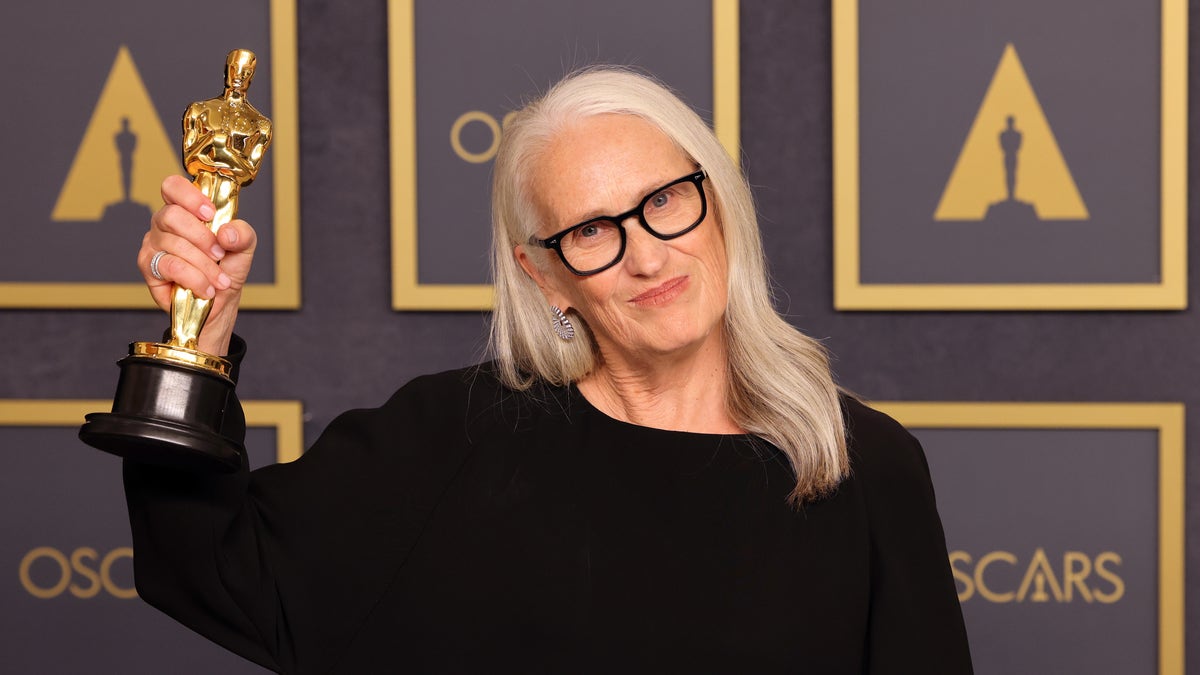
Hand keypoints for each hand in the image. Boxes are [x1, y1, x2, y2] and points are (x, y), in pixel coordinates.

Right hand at [138, 175, 257, 355]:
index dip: (189, 196)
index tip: (210, 213)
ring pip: (175, 244)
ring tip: (220, 280)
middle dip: (202, 237)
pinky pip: (171, 266)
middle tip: (220, 253)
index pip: (173, 187)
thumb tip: (226, 233)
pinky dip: (195, 279)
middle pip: (172, 215)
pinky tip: (207, 289)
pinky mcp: (148, 266)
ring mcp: (153, 243)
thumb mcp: (244, 247)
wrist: (220, 302)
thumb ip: (242, 234)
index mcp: (185, 209)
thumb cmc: (227, 268)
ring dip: (204, 265)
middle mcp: (164, 222)